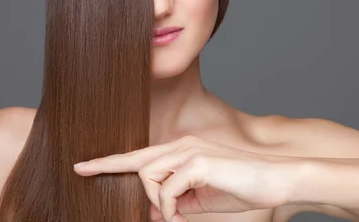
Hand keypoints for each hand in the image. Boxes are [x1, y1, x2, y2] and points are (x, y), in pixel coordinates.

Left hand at [73, 135, 301, 221]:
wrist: (275, 181)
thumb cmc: (240, 188)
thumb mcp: (199, 200)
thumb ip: (174, 202)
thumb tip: (149, 211)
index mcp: (182, 151)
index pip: (140, 155)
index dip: (110, 162)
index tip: (83, 166)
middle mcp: (182, 145)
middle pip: (138, 161)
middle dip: (110, 168)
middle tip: (89, 176)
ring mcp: (190, 151)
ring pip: (149, 174)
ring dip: (158, 203)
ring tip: (177, 217)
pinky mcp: (198, 161)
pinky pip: (168, 189)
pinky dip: (170, 209)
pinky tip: (183, 217)